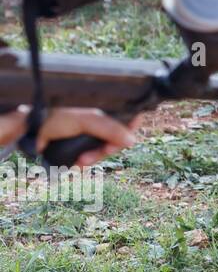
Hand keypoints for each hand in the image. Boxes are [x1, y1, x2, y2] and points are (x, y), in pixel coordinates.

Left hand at [0, 106, 140, 166]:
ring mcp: (91, 134)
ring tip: (82, 160)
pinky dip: (88, 161)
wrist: (32, 128)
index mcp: (105, 109)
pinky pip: (93, 157)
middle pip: (118, 138)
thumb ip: (109, 128)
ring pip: (106, 150)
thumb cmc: (57, 116)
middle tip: (100, 152)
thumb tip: (132, 140)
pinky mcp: (81, 146)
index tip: (128, 140)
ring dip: (96, 157)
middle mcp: (100, 122)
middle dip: (109, 149)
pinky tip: (79, 162)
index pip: (129, 118)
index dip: (131, 129)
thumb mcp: (86, 120)